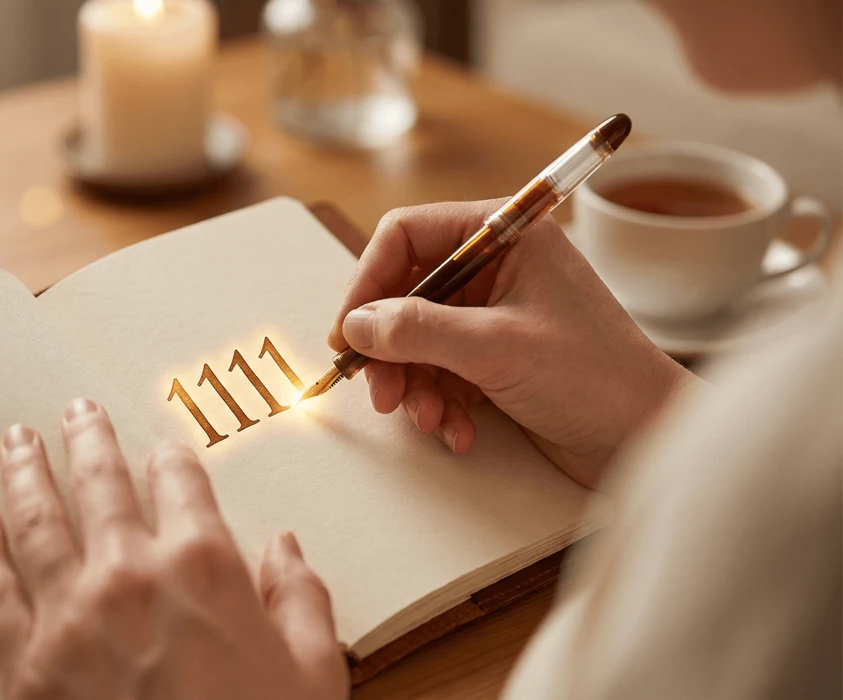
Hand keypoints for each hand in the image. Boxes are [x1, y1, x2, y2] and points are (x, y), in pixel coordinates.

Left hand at [0, 399, 347, 699]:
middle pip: (101, 482)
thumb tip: (288, 550)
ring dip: (25, 471)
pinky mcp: (26, 665)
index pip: (181, 483)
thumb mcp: (314, 673)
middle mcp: (132, 574)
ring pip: (37, 520)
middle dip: (87, 438)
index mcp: (205, 565)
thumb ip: (303, 600)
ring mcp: (71, 616)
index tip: (164, 453)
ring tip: (17, 439)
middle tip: (75, 409)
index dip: (172, 461)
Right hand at [328, 200, 694, 488]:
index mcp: (506, 234)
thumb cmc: (594, 377)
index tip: (348, 334)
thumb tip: (357, 326)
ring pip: (418, 338)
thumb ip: (419, 331)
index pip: (407, 235)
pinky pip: (442, 370)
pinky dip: (440, 403)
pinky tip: (456, 431)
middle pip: (406, 292)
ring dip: (414, 384)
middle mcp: (498, 265)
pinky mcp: (497, 356)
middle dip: (390, 348)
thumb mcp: (496, 348)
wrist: (647, 438)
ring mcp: (496, 312)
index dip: (368, 282)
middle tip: (382, 392)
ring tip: (428, 420)